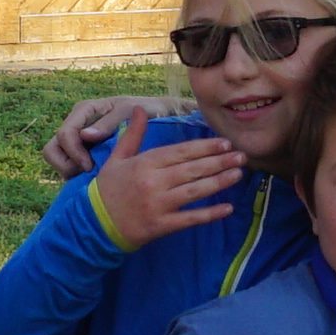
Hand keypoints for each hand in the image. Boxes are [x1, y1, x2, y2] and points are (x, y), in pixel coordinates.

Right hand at [40, 93, 155, 182]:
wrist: (161, 115)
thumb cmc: (146, 109)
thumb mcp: (129, 112)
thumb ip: (108, 123)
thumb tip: (85, 136)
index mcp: (84, 110)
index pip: (64, 134)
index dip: (73, 152)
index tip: (90, 166)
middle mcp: (78, 123)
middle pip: (52, 148)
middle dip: (65, 164)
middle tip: (88, 172)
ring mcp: (79, 138)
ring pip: (57, 158)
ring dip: (68, 170)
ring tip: (91, 176)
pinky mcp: (84, 151)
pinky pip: (70, 165)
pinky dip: (76, 173)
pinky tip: (94, 178)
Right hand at [86, 133, 245, 248]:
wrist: (93, 223)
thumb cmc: (108, 189)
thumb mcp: (117, 158)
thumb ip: (132, 134)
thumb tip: (139, 109)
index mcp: (144, 164)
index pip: (180, 152)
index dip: (204, 147)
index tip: (225, 143)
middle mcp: (153, 182)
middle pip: (192, 170)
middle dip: (219, 162)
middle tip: (242, 156)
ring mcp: (158, 205)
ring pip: (194, 192)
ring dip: (219, 183)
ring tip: (238, 174)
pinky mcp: (161, 225)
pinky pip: (189, 219)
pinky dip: (209, 214)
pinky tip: (227, 208)